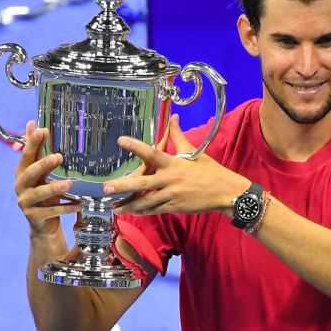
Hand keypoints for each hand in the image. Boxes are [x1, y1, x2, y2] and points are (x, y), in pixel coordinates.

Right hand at [13, 120, 80, 239]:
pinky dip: (65, 208)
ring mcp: (25, 202)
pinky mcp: (33, 217)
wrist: (42, 224)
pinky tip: (78, 205)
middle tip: (59, 156)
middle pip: (30, 173)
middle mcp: (20, 186)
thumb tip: (31, 123)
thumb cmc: (45, 193)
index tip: (43, 130)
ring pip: (40, 193)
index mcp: (22, 172)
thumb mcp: (42, 172)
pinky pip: (50, 212)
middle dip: (43, 164)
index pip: (26, 155)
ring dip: (55, 188)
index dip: (33, 143)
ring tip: (70, 183)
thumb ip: (37, 150)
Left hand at [107, 115, 248, 216]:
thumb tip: (173, 118)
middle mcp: (169, 179)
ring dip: (129, 205)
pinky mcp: (175, 207)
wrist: (224, 191)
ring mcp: (172, 195)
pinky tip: (132, 212)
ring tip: (114, 207)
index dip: (136, 146)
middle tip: (106, 188)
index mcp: (173, 163)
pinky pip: (155, 210)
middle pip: (142, 184)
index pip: (151, 153)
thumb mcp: (193, 152)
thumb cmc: (209, 170)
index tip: (120, 140)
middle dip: (123, 187)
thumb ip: (178, 136)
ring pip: (146, 202)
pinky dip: (143, 211)